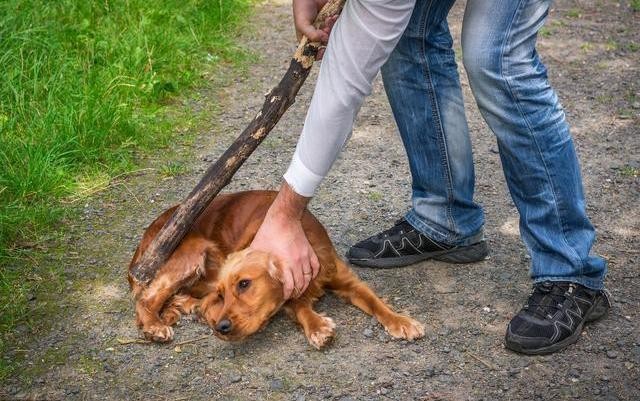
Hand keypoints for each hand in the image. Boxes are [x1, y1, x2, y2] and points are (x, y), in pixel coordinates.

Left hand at [250, 183, 319, 298]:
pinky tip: (309, 277)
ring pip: (309, 276)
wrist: (284, 217)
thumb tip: (242, 268)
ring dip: (305, 285)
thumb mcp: (257, 247)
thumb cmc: (269, 231)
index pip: (290, 285)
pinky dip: (313, 273)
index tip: (285, 297)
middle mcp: (297, 262)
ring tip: (300, 289)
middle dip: (297, 292)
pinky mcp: (309, 250)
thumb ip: (252, 259)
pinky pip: (315, 266)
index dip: (288, 294)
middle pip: (301, 283)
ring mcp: (305, 256)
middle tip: (292, 296)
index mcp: (285, 263)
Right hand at [293, 0, 337, 58]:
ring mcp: (325, 27)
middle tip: (325, 29)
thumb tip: (323, 39)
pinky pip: (338, 26)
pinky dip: (336, 22)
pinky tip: (333, 16)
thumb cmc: (301, 8)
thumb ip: (310, 34)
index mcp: (308, 39)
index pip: (314, 52)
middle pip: (326, 44)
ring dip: (332, 28)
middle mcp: (318, 35)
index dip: (319, 54)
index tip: (322, 50)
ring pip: (333, 35)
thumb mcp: (302, 24)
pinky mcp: (332, 21)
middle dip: (327, 38)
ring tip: (328, 19)